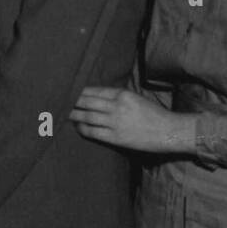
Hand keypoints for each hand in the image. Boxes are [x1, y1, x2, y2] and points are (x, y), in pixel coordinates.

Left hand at [70, 86, 196, 153]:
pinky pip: (93, 132)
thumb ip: (118, 98)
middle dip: (71, 101)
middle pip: (86, 101)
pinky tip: (76, 127)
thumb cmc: (154, 115)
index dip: (78, 91)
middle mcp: (116, 106)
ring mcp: (115, 122)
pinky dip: (82, 129)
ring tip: (62, 114)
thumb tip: (97, 98)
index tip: (67, 91)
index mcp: (122, 94)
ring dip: (72, 115)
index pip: (94, 90)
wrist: (169, 131)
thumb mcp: (136, 99)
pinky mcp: (116, 137)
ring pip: (86, 116)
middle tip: (56, 101)